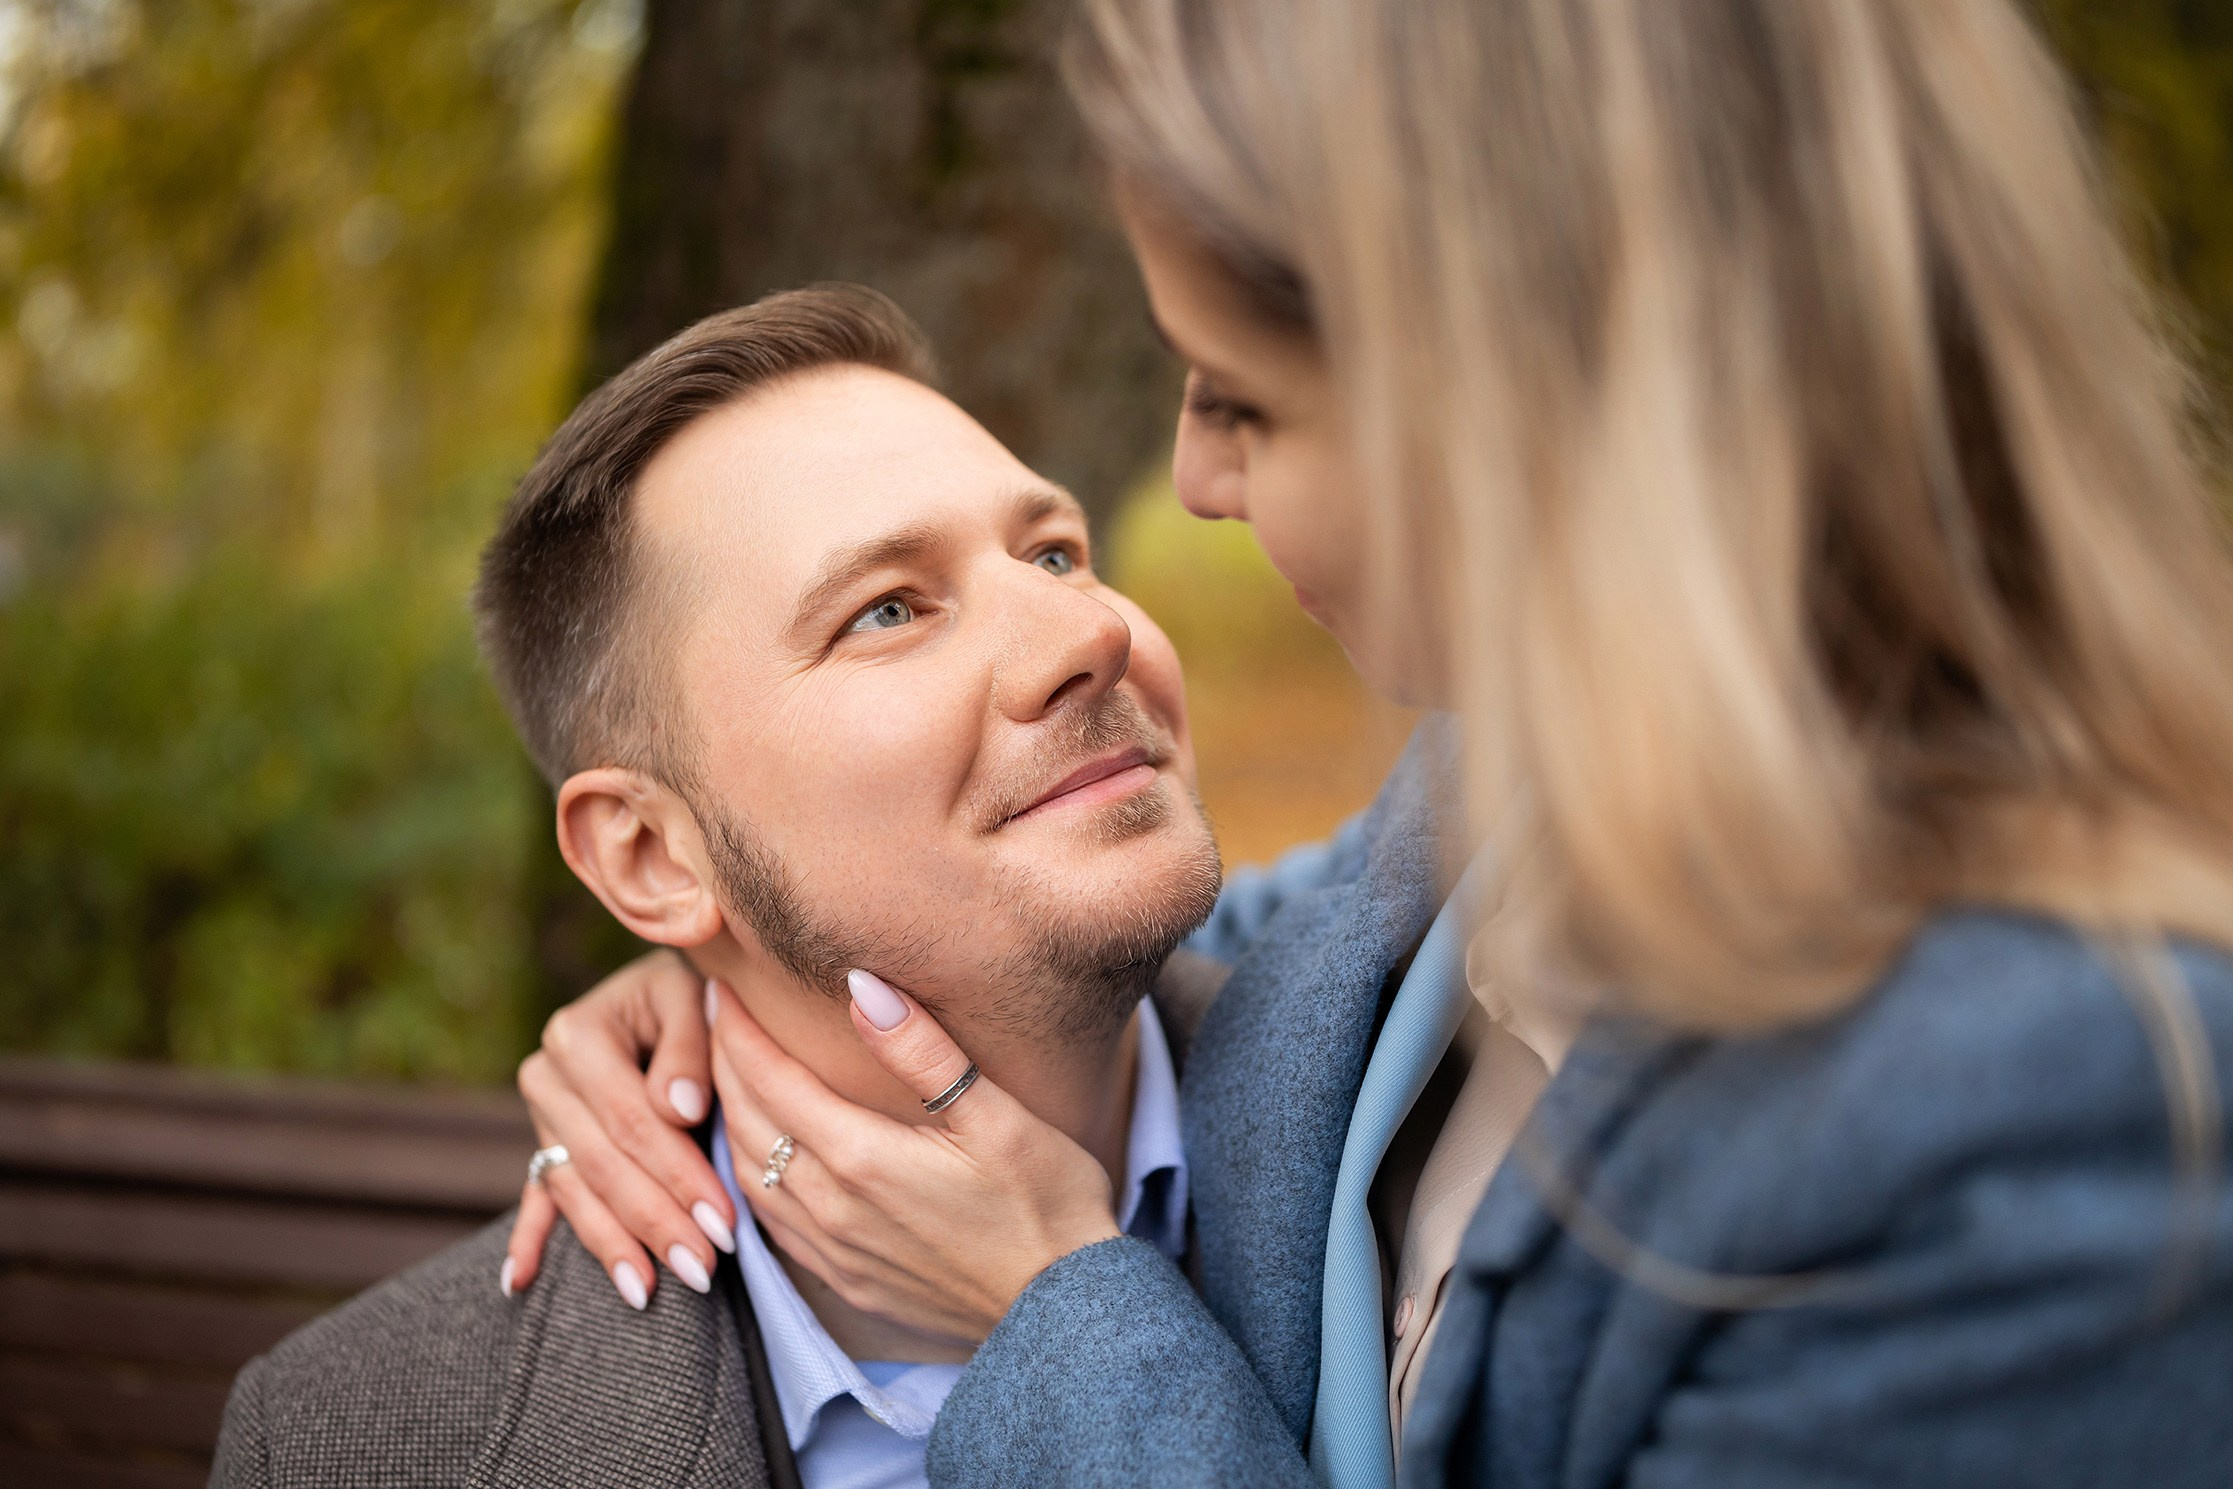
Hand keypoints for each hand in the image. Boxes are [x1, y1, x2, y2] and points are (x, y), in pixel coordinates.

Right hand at [503, 949, 735, 1308]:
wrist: (659, 994)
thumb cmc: (692, 996)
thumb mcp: (698, 999)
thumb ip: (690, 1046)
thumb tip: (680, 1109)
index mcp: (578, 1034)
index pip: (633, 1122)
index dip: (678, 1175)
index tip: (722, 1222)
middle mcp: (546, 1076)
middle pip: (604, 1165)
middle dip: (655, 1222)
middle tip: (700, 1270)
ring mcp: (538, 1115)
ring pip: (575, 1191)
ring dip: (611, 1245)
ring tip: (647, 1293)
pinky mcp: (542, 1143)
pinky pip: (535, 1196)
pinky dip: (528, 1241)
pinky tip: (517, 1283)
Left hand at [710, 973, 1121, 1342]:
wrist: (1062, 1314)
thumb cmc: (1046, 1205)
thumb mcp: (996, 1116)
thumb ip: (922, 1051)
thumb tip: (861, 985)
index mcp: (861, 1157)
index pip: (770, 1080)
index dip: (737, 1031)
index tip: (719, 989)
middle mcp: (831, 1207)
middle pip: (746, 1124)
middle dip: (723, 1066)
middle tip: (713, 1019)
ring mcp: (834, 1251)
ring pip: (748, 1176)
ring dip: (730, 1121)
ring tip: (728, 1078)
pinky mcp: (846, 1281)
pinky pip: (772, 1222)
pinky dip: (751, 1177)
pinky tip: (761, 1159)